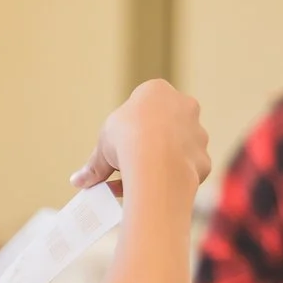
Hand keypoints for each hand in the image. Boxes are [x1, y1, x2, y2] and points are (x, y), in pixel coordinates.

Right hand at [75, 79, 210, 192]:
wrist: (158, 161)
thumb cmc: (127, 141)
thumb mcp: (102, 148)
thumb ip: (94, 165)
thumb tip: (77, 181)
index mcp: (158, 92)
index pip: (144, 107)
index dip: (130, 128)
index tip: (120, 146)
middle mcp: (184, 107)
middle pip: (164, 127)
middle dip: (149, 145)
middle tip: (130, 165)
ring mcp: (198, 133)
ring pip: (178, 149)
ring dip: (162, 163)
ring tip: (141, 183)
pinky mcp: (205, 159)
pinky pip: (186, 170)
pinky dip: (173, 179)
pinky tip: (157, 190)